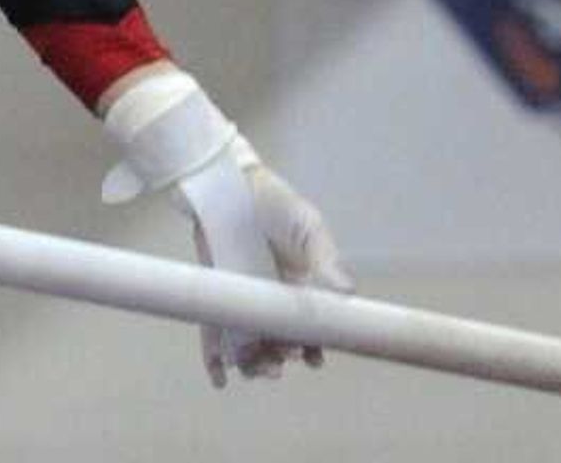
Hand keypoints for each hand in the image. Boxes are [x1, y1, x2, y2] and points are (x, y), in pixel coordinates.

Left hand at [189, 162, 354, 389]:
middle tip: (283, 360)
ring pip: (249, 346)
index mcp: (300, 289)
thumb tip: (347, 290)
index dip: (311, 348)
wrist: (228, 180)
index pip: (309, 330)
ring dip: (254, 364)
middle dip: (282, 358)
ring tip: (259, 368)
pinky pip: (213, 334)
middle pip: (278, 344)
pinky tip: (220, 379)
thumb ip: (326, 258)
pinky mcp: (215, 296)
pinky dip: (216, 359)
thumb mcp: (308, 226)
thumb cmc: (274, 203)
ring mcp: (242, 301)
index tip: (313, 358)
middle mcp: (272, 302)